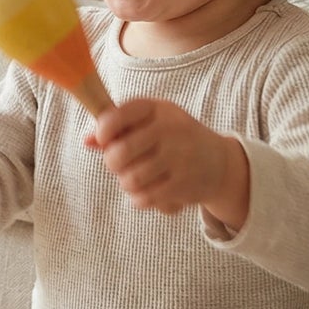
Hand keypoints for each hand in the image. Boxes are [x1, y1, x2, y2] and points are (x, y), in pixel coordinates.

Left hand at [85, 97, 249, 226]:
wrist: (220, 163)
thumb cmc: (175, 139)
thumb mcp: (151, 123)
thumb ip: (119, 129)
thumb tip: (88, 141)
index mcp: (157, 109)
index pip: (117, 116)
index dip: (103, 131)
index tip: (103, 140)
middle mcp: (170, 130)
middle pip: (119, 153)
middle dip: (113, 164)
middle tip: (122, 165)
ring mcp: (179, 157)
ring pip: (129, 180)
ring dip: (127, 184)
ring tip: (138, 178)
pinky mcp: (185, 184)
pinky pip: (144, 198)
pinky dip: (141, 199)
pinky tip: (151, 191)